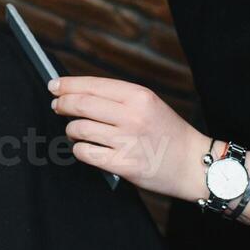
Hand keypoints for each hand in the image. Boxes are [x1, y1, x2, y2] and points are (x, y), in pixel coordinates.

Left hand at [48, 76, 207, 199]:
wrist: (195, 164)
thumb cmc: (169, 133)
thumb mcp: (149, 104)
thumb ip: (118, 97)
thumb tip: (78, 92)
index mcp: (138, 96)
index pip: (92, 85)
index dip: (67, 85)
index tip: (54, 85)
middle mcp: (132, 115)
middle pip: (81, 104)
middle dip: (62, 104)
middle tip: (56, 106)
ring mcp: (127, 140)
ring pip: (79, 129)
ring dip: (71, 130)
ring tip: (76, 131)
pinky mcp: (123, 164)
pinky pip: (86, 153)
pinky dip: (80, 149)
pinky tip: (85, 148)